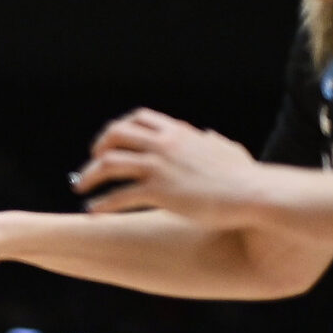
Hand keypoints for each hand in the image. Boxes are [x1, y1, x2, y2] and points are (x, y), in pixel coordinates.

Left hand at [73, 109, 268, 224]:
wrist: (251, 193)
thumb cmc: (243, 176)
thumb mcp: (228, 150)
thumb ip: (214, 141)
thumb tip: (210, 136)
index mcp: (179, 132)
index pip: (139, 119)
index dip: (118, 129)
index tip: (108, 143)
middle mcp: (165, 144)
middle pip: (116, 135)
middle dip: (98, 148)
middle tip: (89, 165)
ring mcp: (159, 166)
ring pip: (110, 163)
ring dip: (90, 175)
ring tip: (81, 188)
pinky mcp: (158, 192)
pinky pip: (118, 196)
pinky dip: (101, 204)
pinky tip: (92, 213)